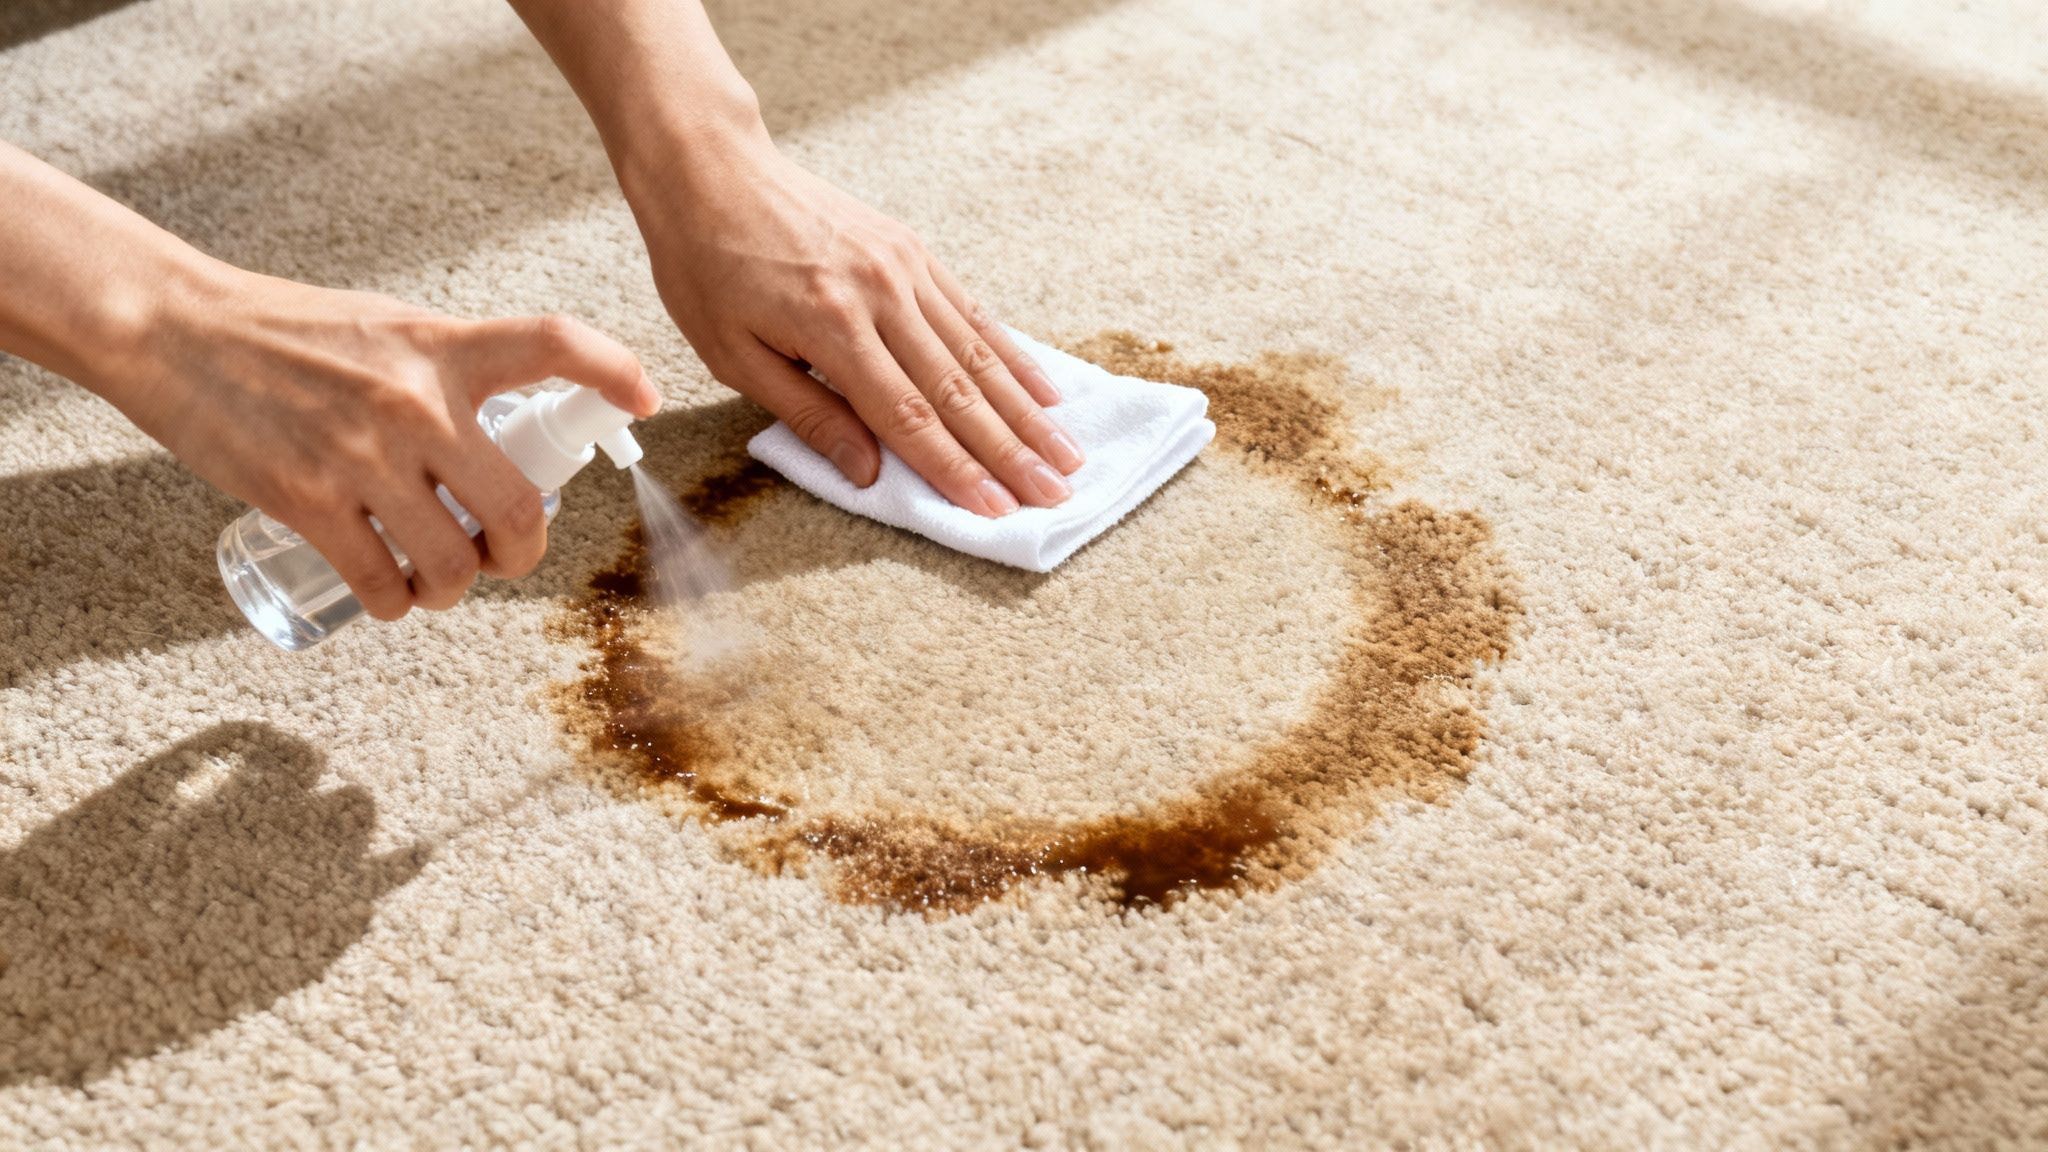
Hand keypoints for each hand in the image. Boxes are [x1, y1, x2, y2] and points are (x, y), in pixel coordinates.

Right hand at [117, 266, 656, 620]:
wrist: (173, 328)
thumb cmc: (283, 330)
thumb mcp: (385, 325)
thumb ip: (445, 369)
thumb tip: (497, 430)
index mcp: (440, 346)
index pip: (551, 342)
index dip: (613, 370)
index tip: (645, 400)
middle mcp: (413, 400)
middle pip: (518, 505)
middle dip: (521, 551)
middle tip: (502, 555)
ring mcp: (361, 455)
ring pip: (452, 562)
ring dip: (454, 589)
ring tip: (437, 579)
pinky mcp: (306, 501)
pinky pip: (382, 584)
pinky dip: (396, 604)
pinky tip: (390, 594)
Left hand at [629, 134, 1084, 516]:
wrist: (713, 170)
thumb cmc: (707, 268)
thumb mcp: (732, 354)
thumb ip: (807, 414)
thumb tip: (868, 473)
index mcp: (831, 327)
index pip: (906, 416)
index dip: (954, 468)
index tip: (994, 509)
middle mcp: (880, 295)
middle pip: (957, 390)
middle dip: (1010, 450)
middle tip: (1052, 494)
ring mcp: (904, 268)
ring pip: (977, 354)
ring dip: (1026, 411)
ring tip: (1065, 455)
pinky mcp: (913, 251)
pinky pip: (972, 313)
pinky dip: (1012, 357)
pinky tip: (1045, 391)